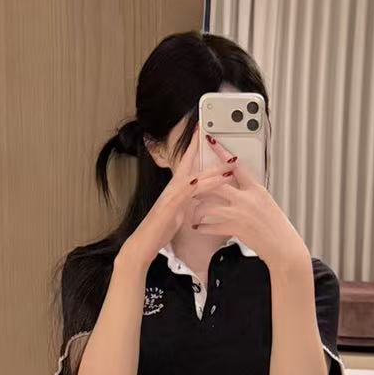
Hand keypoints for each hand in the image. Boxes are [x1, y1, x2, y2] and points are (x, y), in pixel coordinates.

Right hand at [119, 133, 232, 271]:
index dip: (194, 146)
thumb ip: (187, 201)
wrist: (143, 242)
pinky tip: (206, 181)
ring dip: (213, 172)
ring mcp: (171, 195)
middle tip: (219, 140)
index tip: (202, 132)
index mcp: (176, 188)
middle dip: (205, 151)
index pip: (187, 163)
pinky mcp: (171, 206)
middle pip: (192, 165)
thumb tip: (198, 196)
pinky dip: (197, 186)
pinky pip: (187, 194)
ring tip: (229, 166)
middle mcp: (173, 187)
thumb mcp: (177, 212)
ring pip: (195, 178)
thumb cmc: (160, 229)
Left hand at [189, 135, 309, 272]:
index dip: (223, 154)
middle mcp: (247, 199)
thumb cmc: (277, 226)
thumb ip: (251, 193)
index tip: (212, 143)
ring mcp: (240, 214)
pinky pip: (211, 226)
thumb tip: (240, 186)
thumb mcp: (267, 202)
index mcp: (256, 189)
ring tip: (194, 210)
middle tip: (192, 184)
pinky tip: (198, 227)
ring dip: (198, 209)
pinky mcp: (235, 229)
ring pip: (209, 206)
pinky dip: (202, 227)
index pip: (238, 167)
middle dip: (202, 185)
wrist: (282, 246)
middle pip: (217, 184)